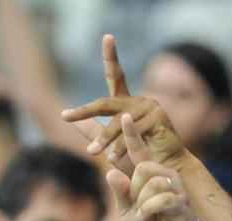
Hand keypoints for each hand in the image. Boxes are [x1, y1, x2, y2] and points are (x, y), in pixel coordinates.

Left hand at [62, 34, 188, 174]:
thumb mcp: (113, 144)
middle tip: (66, 117)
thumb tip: (76, 122)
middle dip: (85, 111)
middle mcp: (139, 101)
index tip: (108, 36)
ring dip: (105, 139)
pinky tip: (115, 158)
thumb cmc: (140, 158)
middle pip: (107, 103)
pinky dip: (121, 146)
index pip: (116, 76)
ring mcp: (150, 107)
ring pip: (118, 121)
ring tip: (93, 153)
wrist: (165, 173)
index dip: (111, 56)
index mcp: (128, 103)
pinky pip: (132, 130)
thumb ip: (95, 133)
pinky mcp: (158, 118)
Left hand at [106, 114, 202, 220]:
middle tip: (140, 209)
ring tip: (146, 216)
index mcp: (150, 175)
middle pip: (142, 169)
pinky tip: (151, 218)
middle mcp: (165, 175)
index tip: (125, 115)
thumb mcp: (127, 211)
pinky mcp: (182, 201)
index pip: (138, 150)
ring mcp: (176, 187)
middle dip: (135, 192)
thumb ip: (119, 192)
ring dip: (143, 204)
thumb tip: (110, 172)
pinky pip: (161, 199)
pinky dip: (150, 211)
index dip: (131, 133)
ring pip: (151, 184)